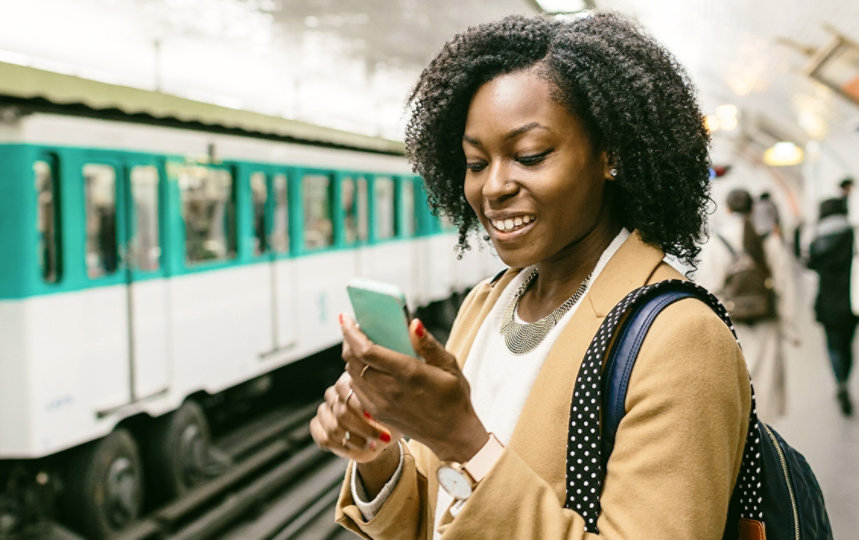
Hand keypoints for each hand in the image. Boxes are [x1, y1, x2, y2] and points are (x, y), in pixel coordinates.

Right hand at [309, 371, 398, 462]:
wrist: (381, 435)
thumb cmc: (389, 418)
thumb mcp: (392, 409)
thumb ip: (383, 405)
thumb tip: (375, 410)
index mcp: (349, 381)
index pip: (344, 388)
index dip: (359, 405)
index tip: (375, 417)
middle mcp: (333, 394)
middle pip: (341, 412)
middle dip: (364, 428)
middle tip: (382, 437)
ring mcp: (323, 410)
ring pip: (333, 428)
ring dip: (355, 440)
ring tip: (373, 445)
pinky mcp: (317, 427)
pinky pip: (323, 439)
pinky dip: (340, 447)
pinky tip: (355, 448)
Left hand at [340, 314, 488, 462]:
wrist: (453, 435)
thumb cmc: (454, 397)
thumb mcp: (449, 365)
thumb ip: (428, 344)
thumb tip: (413, 323)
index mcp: (408, 373)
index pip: (367, 350)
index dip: (352, 333)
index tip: (346, 318)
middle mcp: (390, 389)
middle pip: (353, 361)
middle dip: (349, 341)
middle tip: (354, 328)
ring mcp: (381, 404)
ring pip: (352, 375)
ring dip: (351, 357)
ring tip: (359, 345)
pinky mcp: (378, 413)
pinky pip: (356, 389)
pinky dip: (355, 374)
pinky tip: (366, 367)